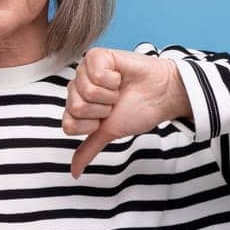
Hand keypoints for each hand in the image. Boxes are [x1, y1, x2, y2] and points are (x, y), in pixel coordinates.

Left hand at [62, 48, 185, 177]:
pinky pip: (96, 74)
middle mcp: (77, 87)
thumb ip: (89, 149)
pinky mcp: (97, 56)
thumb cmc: (137, 110)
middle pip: (76, 108)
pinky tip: (120, 77)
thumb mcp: (109, 133)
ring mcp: (85, 70)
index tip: (107, 118)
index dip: (92, 125)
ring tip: (118, 90)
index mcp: (76, 105)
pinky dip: (113, 79)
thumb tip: (75, 173)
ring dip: (109, 95)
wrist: (161, 94)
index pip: (69, 125)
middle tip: (115, 103)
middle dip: (102, 111)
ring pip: (86, 92)